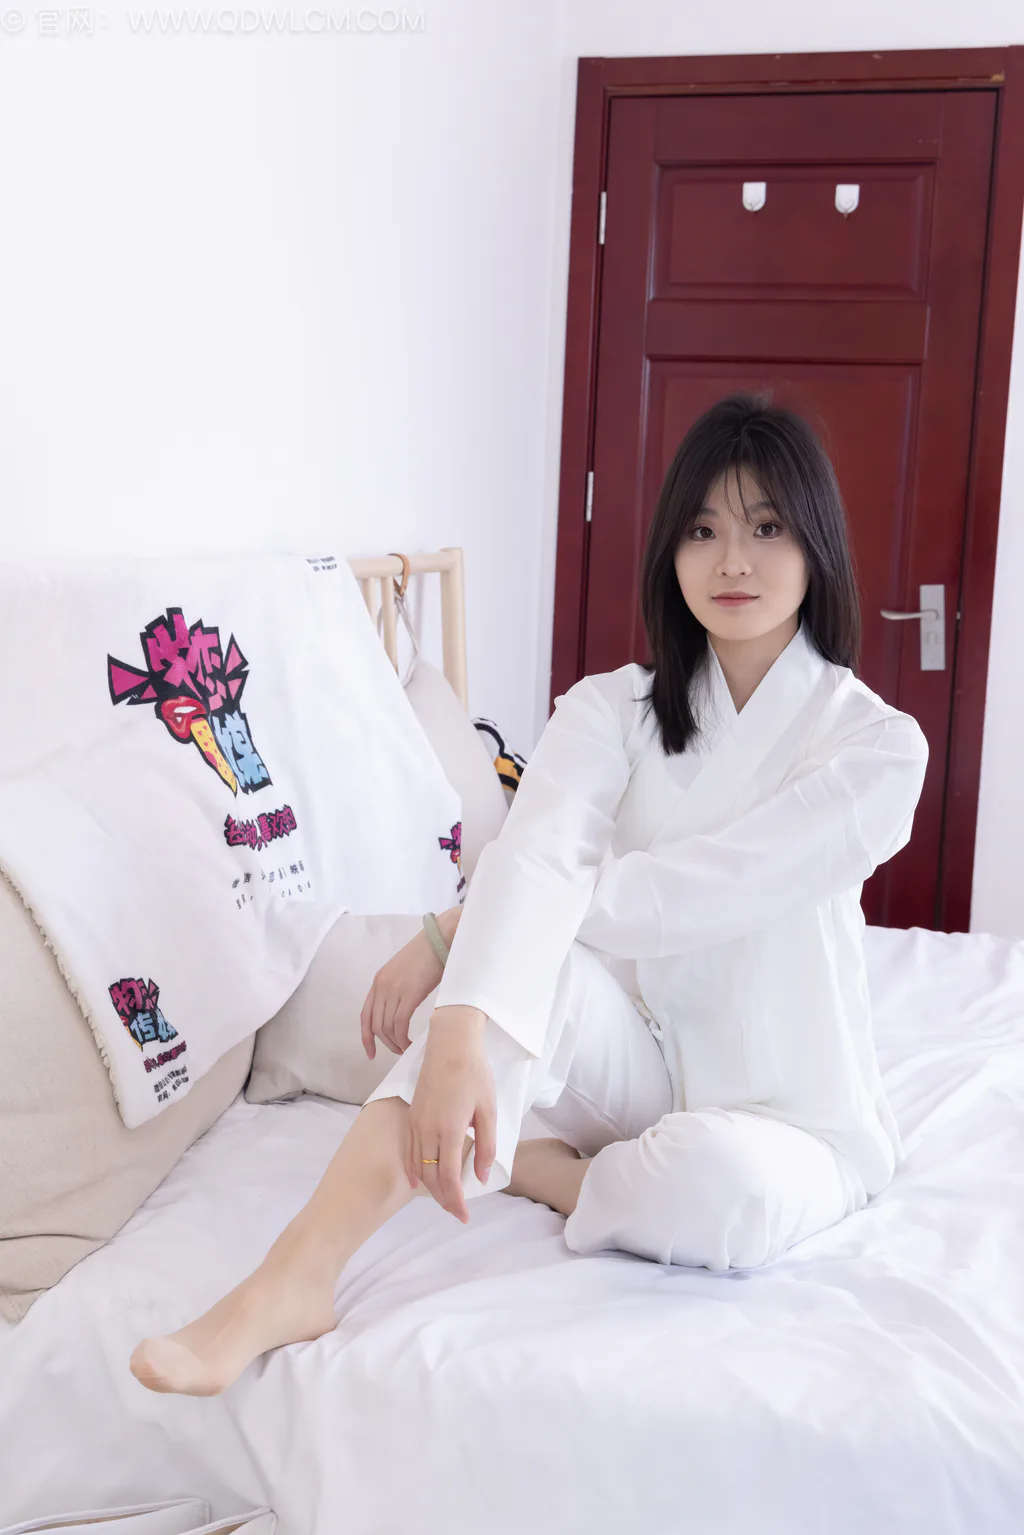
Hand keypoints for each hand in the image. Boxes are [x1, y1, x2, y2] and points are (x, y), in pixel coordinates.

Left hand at [359, 907, 460, 1058]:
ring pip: (387, 1027)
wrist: (440, 939)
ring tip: (406, 1048)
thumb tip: (402, 1011)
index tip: (371, 1053)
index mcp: (378, 981)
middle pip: (375, 1025)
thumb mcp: (405, 972)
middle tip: (397, 1051)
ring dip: (395, 1043)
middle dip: (384, 1043)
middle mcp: (381, 986)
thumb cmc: (428, 954)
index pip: (365, 1015)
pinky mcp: (409, 994)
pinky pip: (399, 1024)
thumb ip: (398, 989)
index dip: (366, 1037)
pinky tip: (410, 1043)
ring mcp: (394, 990)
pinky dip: (403, 1038)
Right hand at [406, 1006, 495, 1222]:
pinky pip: (409, 1151)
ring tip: (443, 1200)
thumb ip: (485, 1145)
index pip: (449, 1177)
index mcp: (449, 1130)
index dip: (456, 1201)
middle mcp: (428, 1130)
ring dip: (430, 1187)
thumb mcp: (488, 1110)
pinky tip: (416, 1181)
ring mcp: (416, 1123)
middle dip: (444, 1199)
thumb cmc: (474, 1074)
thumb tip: (480, 1176)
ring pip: (418, 1166)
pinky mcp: (412, 1116)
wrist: (450, 1044)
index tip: (464, 1216)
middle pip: (431, 1177)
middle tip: (457, 1214)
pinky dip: (413, 1169)